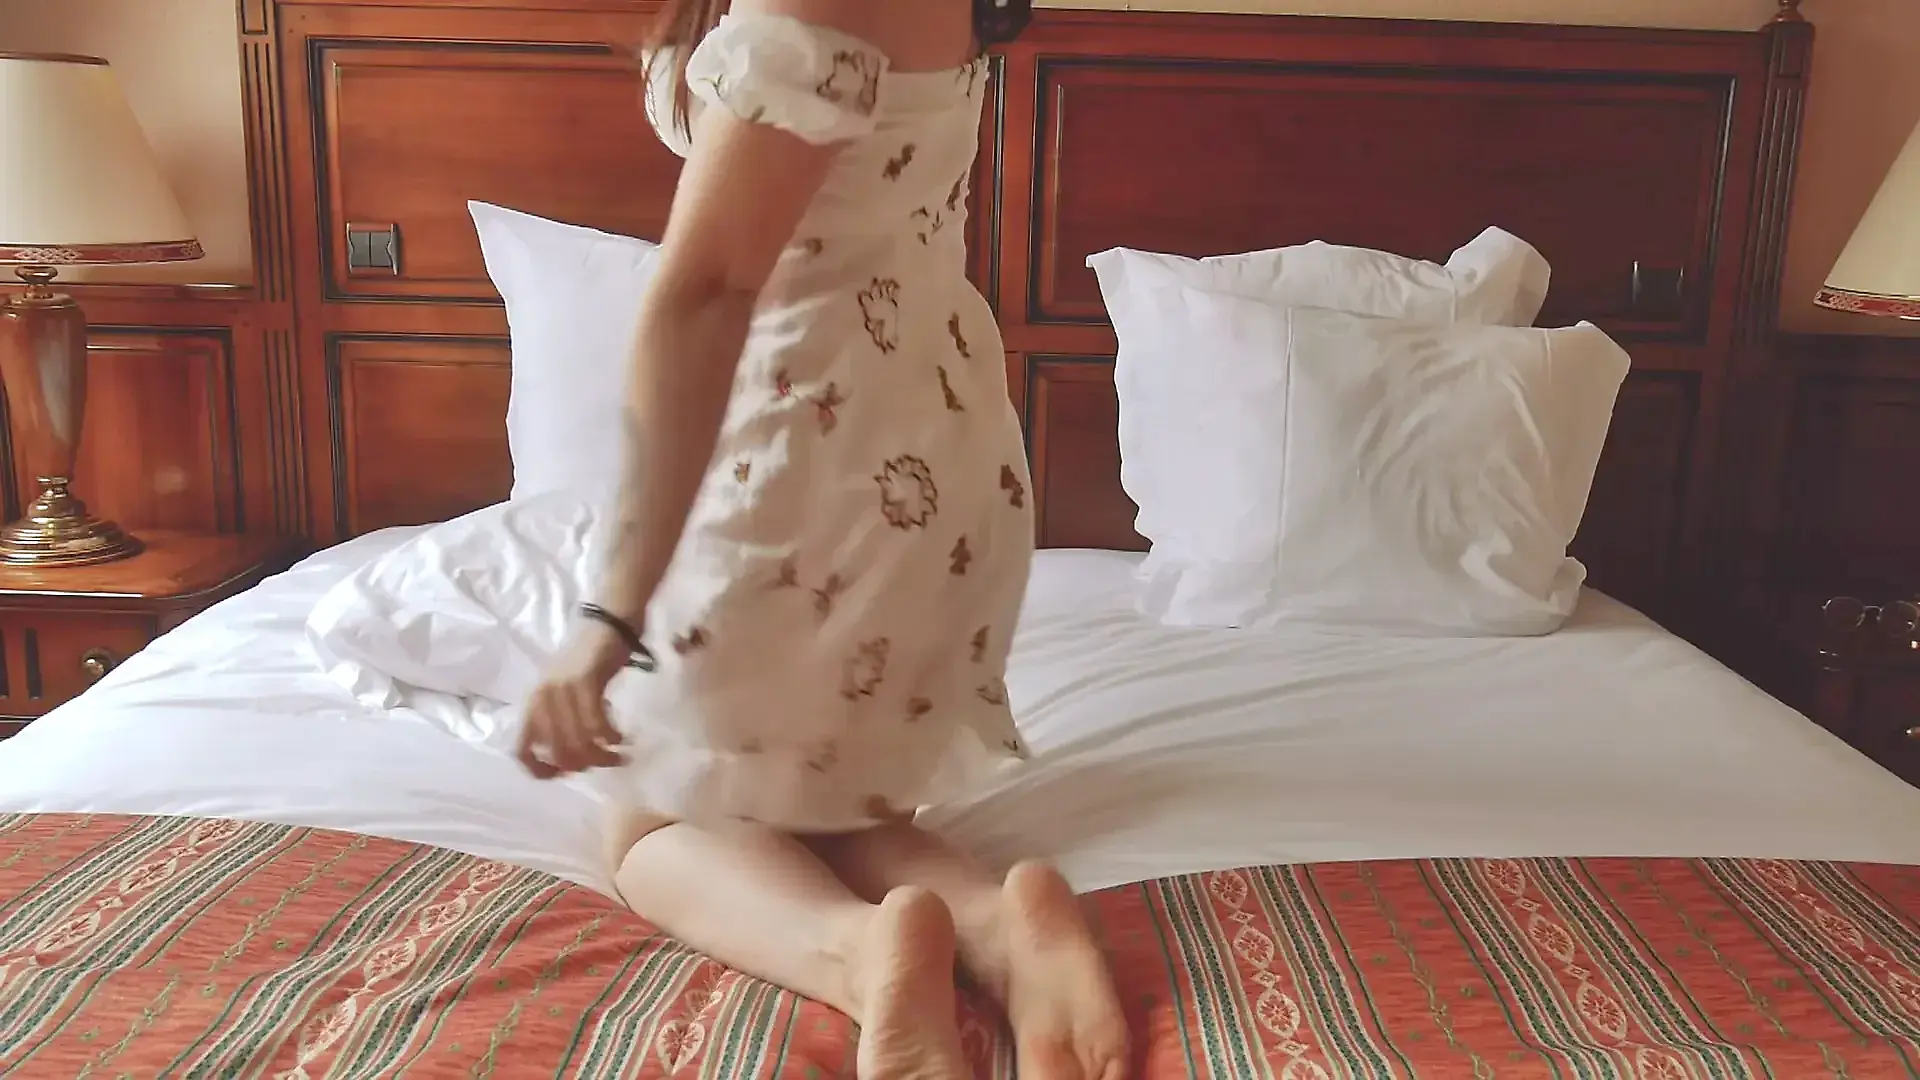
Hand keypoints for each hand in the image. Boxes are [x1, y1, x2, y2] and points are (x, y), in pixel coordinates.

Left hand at [517, 621, 632, 778]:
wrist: (607, 623)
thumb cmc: (590, 660)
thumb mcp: (566, 692)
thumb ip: (562, 722)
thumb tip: (571, 760)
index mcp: (533, 703)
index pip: (522, 749)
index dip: (541, 771)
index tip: (566, 775)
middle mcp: (541, 698)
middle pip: (557, 751)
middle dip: (583, 765)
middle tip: (605, 762)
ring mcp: (562, 689)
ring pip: (578, 741)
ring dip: (602, 755)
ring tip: (619, 755)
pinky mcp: (584, 681)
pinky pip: (595, 724)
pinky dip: (610, 737)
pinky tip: (621, 737)